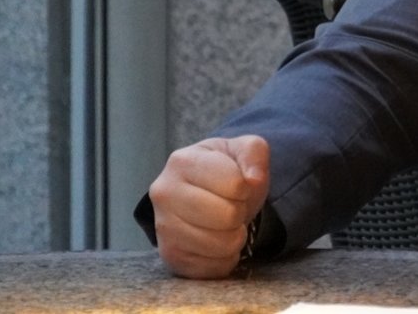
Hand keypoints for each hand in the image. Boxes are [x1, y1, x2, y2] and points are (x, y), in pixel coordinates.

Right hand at [148, 135, 270, 277]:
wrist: (202, 194)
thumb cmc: (225, 171)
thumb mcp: (244, 150)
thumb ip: (254, 153)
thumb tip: (253, 180)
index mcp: (182, 161)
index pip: (235, 183)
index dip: (246, 187)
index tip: (238, 185)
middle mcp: (164, 193)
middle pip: (228, 216)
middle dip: (240, 212)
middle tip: (233, 206)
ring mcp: (163, 228)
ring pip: (222, 244)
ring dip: (236, 236)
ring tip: (226, 224)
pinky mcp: (170, 257)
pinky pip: (214, 267)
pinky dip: (226, 257)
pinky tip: (217, 241)